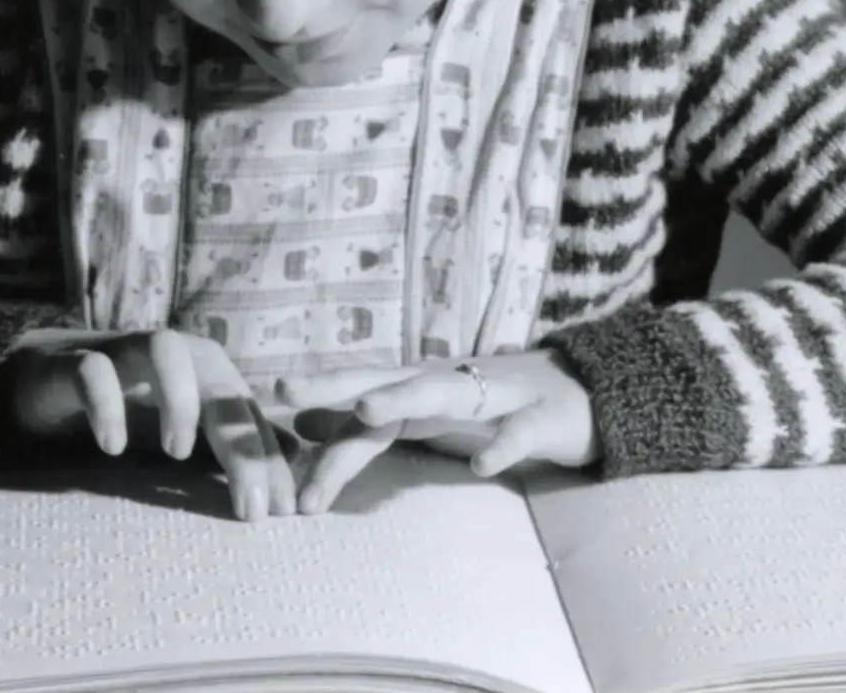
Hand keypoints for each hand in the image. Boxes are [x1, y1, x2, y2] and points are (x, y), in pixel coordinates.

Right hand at [7, 327, 298, 521]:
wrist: (48, 381)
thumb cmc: (128, 406)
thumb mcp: (186, 431)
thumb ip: (233, 444)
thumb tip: (293, 461)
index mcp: (204, 372)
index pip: (248, 414)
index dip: (269, 461)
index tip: (281, 512)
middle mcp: (173, 354)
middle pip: (220, 384)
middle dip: (241, 445)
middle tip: (249, 506)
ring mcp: (122, 352)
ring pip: (164, 348)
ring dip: (178, 397)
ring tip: (177, 453)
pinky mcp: (75, 361)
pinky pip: (94, 370)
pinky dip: (106, 403)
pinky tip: (113, 446)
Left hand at [275, 349, 600, 513]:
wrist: (584, 393)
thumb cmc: (495, 409)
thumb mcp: (425, 416)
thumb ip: (367, 423)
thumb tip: (300, 425)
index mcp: (418, 387)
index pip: (355, 395)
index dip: (311, 404)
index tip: (260, 415)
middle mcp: (447, 382)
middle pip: (384, 379)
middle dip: (333, 383)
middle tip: (284, 390)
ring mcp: (495, 394)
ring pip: (444, 392)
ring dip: (404, 397)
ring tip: (366, 411)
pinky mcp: (540, 416)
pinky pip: (518, 433)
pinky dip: (501, 448)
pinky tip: (482, 467)